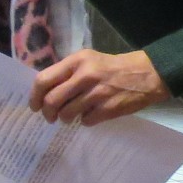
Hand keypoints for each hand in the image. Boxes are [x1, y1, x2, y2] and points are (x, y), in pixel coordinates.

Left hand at [29, 49, 169, 125]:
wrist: (148, 73)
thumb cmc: (112, 68)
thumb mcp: (88, 61)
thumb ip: (67, 73)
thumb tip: (44, 93)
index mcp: (77, 61)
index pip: (44, 80)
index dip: (35, 96)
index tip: (35, 106)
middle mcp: (85, 75)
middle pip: (52, 100)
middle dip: (47, 113)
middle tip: (50, 117)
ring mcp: (97, 93)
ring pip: (67, 114)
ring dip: (65, 118)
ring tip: (70, 116)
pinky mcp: (109, 108)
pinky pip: (85, 121)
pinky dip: (85, 121)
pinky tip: (91, 114)